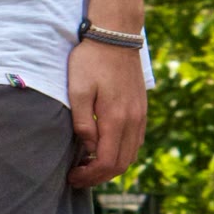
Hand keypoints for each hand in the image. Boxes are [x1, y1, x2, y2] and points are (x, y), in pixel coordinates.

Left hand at [66, 39, 146, 189]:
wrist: (115, 36)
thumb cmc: (90, 61)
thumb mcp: (77, 90)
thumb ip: (82, 122)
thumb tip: (88, 148)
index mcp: (116, 119)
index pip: (107, 163)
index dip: (89, 176)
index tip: (72, 177)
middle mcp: (133, 121)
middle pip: (121, 164)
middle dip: (99, 176)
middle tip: (77, 176)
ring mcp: (140, 116)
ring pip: (130, 155)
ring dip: (110, 166)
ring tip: (87, 165)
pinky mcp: (141, 109)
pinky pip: (135, 142)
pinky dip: (120, 153)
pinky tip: (103, 148)